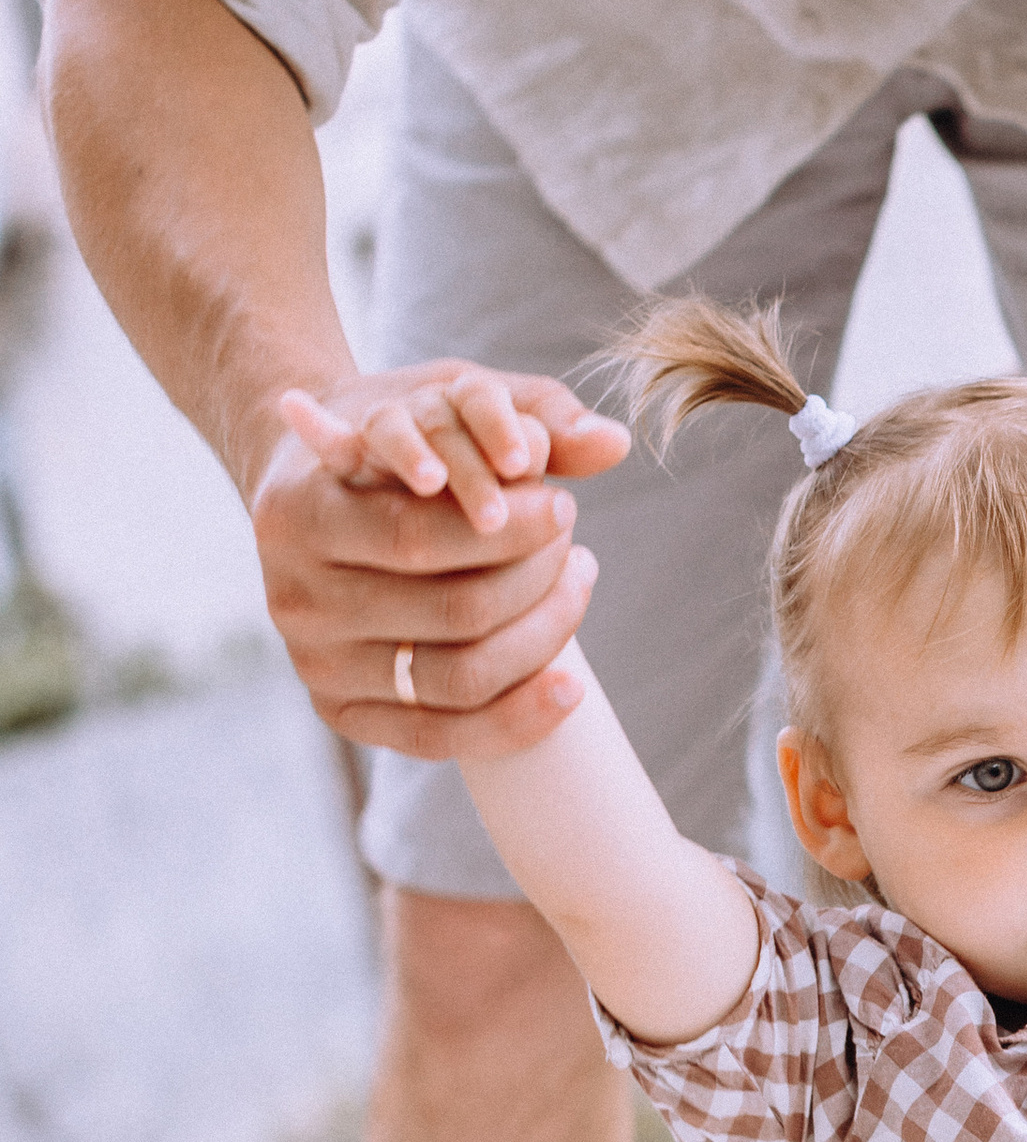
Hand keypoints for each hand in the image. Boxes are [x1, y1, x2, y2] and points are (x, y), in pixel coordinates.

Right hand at [257, 361, 627, 753]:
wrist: (317, 499)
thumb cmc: (395, 444)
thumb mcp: (445, 403)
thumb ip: (533, 414)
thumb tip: (617, 442)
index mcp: (298, 516)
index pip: (419, 536)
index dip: (511, 528)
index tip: (563, 502)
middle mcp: (295, 600)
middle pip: (454, 612)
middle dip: (538, 577)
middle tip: (572, 539)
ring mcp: (316, 665)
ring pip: (460, 678)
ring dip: (543, 636)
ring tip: (576, 581)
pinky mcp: (342, 713)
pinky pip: (440, 737)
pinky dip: (517, 717)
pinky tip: (572, 685)